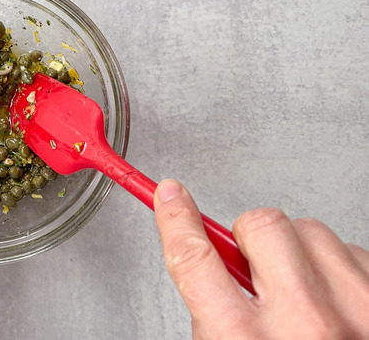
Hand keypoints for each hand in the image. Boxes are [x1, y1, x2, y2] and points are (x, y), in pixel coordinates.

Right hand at [154, 179, 368, 338]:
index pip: (194, 257)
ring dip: (298, 254)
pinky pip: (353, 252)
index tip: (170, 195)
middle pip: (260, 224)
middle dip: (251, 240)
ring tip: (301, 293)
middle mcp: (304, 324)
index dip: (176, 218)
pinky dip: (338, 270)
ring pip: (312, 231)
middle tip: (254, 269)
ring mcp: (356, 312)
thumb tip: (206, 253)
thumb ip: (214, 310)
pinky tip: (334, 301)